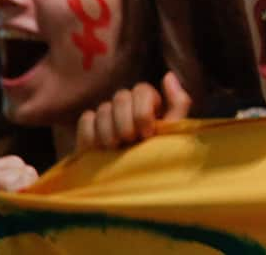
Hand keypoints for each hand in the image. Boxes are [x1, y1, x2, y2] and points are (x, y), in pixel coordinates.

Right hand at [76, 71, 192, 151]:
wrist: (133, 190)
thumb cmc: (158, 162)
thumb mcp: (175, 135)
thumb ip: (178, 104)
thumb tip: (168, 75)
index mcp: (149, 105)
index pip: (141, 89)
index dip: (142, 111)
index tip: (147, 134)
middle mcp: (128, 108)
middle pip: (121, 96)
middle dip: (126, 123)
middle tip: (130, 143)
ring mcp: (107, 118)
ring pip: (103, 108)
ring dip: (110, 132)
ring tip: (116, 151)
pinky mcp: (89, 131)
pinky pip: (86, 119)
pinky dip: (92, 135)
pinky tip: (99, 151)